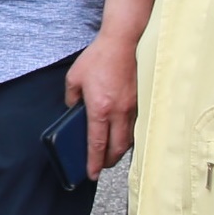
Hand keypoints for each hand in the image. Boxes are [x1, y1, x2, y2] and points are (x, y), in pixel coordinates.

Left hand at [63, 25, 139, 176]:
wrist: (124, 40)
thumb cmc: (99, 57)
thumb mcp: (74, 78)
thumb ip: (71, 98)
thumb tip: (73, 112)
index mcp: (100, 108)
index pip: (97, 143)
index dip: (94, 161)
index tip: (91, 173)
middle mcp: (119, 111)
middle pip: (117, 147)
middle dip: (109, 161)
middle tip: (101, 166)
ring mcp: (133, 106)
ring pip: (129, 138)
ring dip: (120, 150)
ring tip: (110, 154)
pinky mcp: (141, 100)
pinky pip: (136, 125)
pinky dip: (129, 135)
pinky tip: (121, 136)